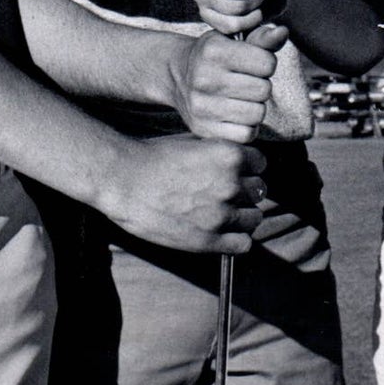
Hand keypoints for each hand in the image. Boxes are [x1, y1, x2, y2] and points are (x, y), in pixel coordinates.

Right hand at [107, 133, 268, 253]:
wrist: (123, 180)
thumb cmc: (153, 157)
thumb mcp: (193, 140)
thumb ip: (220, 151)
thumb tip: (239, 159)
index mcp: (229, 155)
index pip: (260, 164)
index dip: (248, 167)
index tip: (237, 172)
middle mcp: (231, 184)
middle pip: (259, 191)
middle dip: (245, 191)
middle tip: (225, 193)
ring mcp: (221, 213)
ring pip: (255, 218)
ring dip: (242, 215)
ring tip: (223, 213)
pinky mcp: (209, 239)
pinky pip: (244, 244)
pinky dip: (236, 239)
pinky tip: (222, 232)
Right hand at [165, 22, 287, 140]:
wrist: (176, 74)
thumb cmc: (214, 55)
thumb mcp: (233, 39)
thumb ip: (261, 37)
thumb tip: (283, 31)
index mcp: (213, 51)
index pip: (267, 63)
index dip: (266, 63)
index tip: (253, 63)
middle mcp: (204, 78)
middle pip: (264, 90)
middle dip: (261, 86)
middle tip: (246, 82)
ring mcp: (202, 106)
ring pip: (257, 114)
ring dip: (255, 107)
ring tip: (242, 98)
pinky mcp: (203, 129)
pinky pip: (246, 134)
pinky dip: (248, 127)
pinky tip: (237, 115)